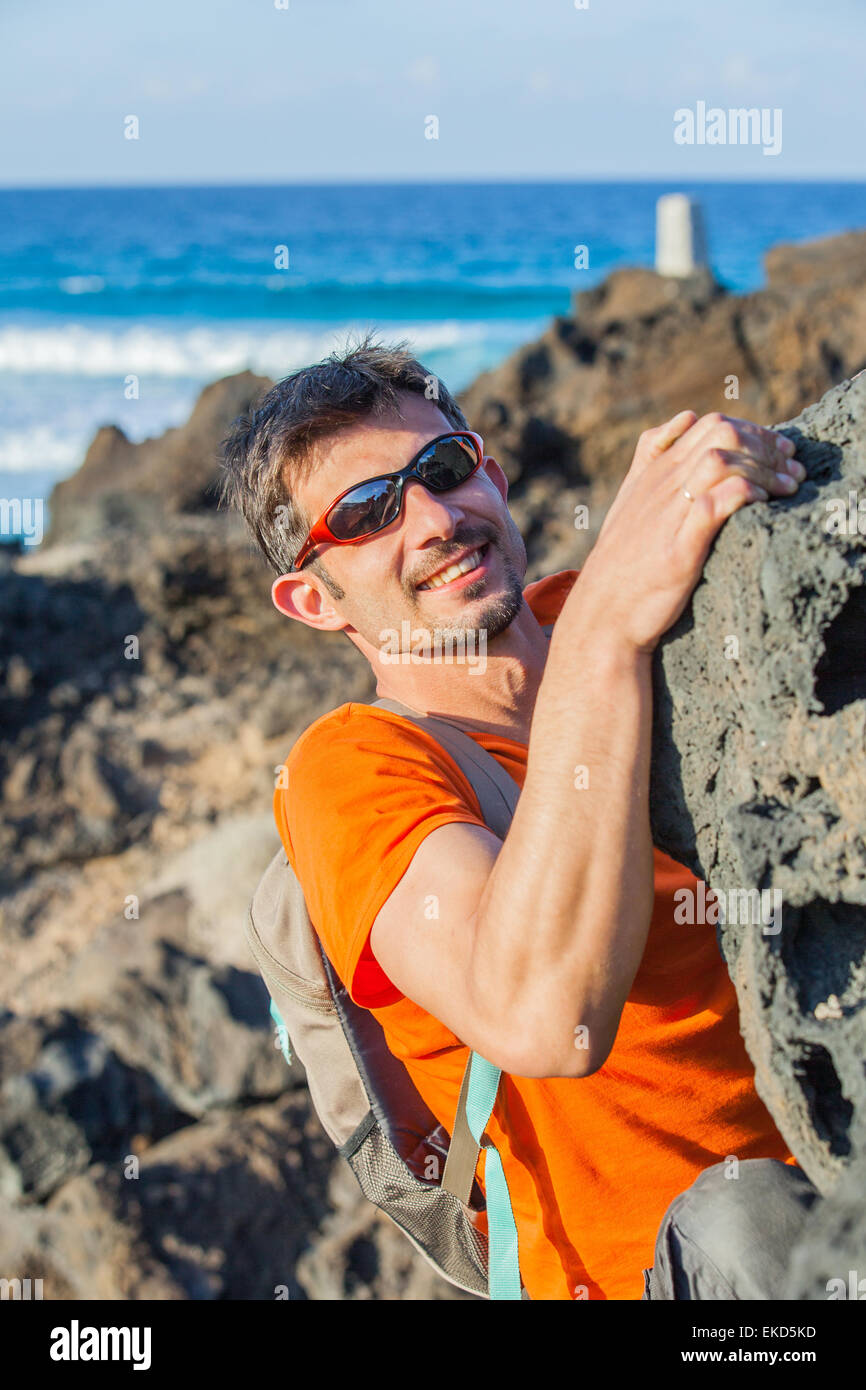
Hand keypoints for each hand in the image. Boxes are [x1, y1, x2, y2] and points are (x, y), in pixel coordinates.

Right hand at [578, 410, 804, 653]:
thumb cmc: (623, 559)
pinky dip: (744, 495)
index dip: (753, 431)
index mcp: (655, 471)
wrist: (602, 613)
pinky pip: (714, 504)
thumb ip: (652, 455)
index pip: (711, 424)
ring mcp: (668, 516)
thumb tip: (685, 416)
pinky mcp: (678, 550)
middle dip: (767, 447)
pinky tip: (762, 504)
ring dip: (764, 469)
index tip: (780, 453)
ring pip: (722, 462)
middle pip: (723, 435)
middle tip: (792, 470)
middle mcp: (661, 485)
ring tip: (787, 488)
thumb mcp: (630, 497)